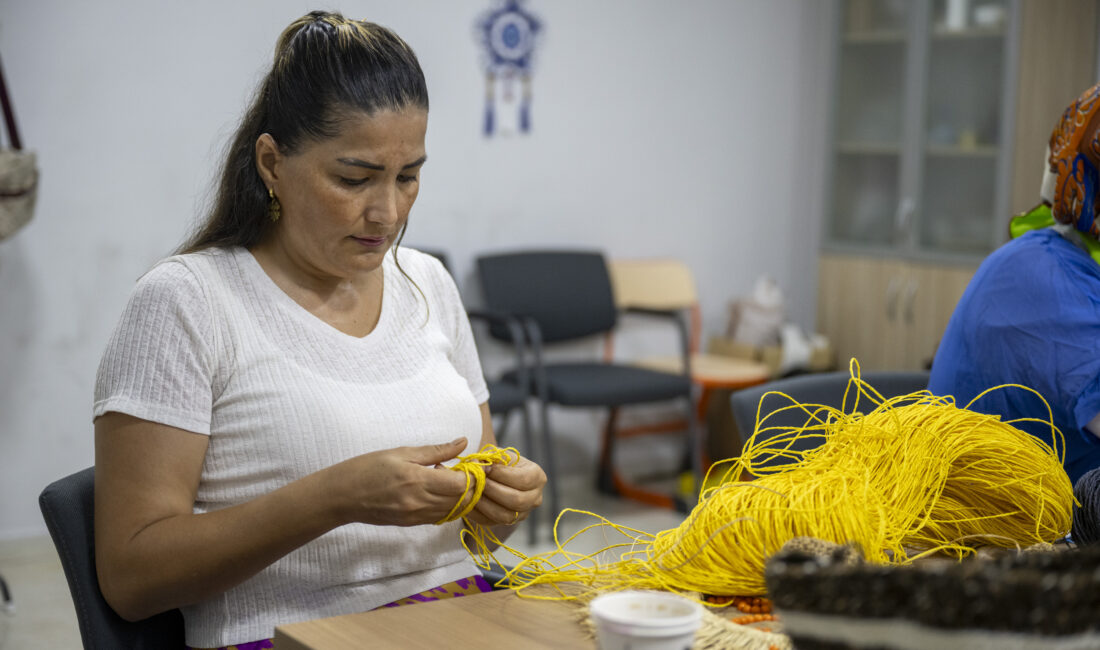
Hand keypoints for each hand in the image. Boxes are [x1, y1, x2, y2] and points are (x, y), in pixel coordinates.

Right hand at [332, 438, 475, 526]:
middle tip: (459, 470)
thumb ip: (436, 450)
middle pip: (461, 500)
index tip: (469, 463)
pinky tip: (434, 491)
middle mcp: (419, 503)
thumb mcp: (402, 452)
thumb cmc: (368, 468)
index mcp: (418, 481)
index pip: (461, 485)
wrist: (342, 496)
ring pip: (453, 511)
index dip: (471, 474)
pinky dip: (445, 505)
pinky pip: (439, 517)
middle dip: (468, 486)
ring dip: (457, 496)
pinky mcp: (411, 524)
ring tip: (444, 479)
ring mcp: (416, 516)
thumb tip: (463, 442)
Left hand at [464, 455, 545, 526]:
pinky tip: (469, 501)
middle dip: (493, 490)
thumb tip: (477, 463)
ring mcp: (523, 513)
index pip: (523, 479)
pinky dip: (478, 512)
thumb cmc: (499, 463)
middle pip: (516, 500)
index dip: (501, 474)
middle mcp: (535, 498)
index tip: (484, 467)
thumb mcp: (499, 455)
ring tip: (472, 491)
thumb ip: (491, 458)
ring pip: (505, 516)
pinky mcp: (508, 523)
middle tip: (477, 481)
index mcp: (537, 477)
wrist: (497, 478)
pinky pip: (492, 522)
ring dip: (485, 503)